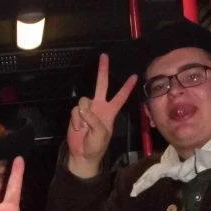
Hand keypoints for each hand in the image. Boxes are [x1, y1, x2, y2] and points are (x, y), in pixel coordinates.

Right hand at [67, 53, 137, 177]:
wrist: (82, 154)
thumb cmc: (96, 146)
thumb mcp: (101, 134)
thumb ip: (94, 120)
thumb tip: (84, 109)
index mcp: (110, 111)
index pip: (120, 97)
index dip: (127, 87)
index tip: (134, 76)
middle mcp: (99, 107)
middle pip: (102, 84)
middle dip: (103, 70)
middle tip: (104, 56)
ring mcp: (88, 109)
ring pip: (84, 100)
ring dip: (83, 114)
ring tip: (84, 127)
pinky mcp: (77, 114)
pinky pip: (75, 110)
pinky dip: (76, 119)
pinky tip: (78, 128)